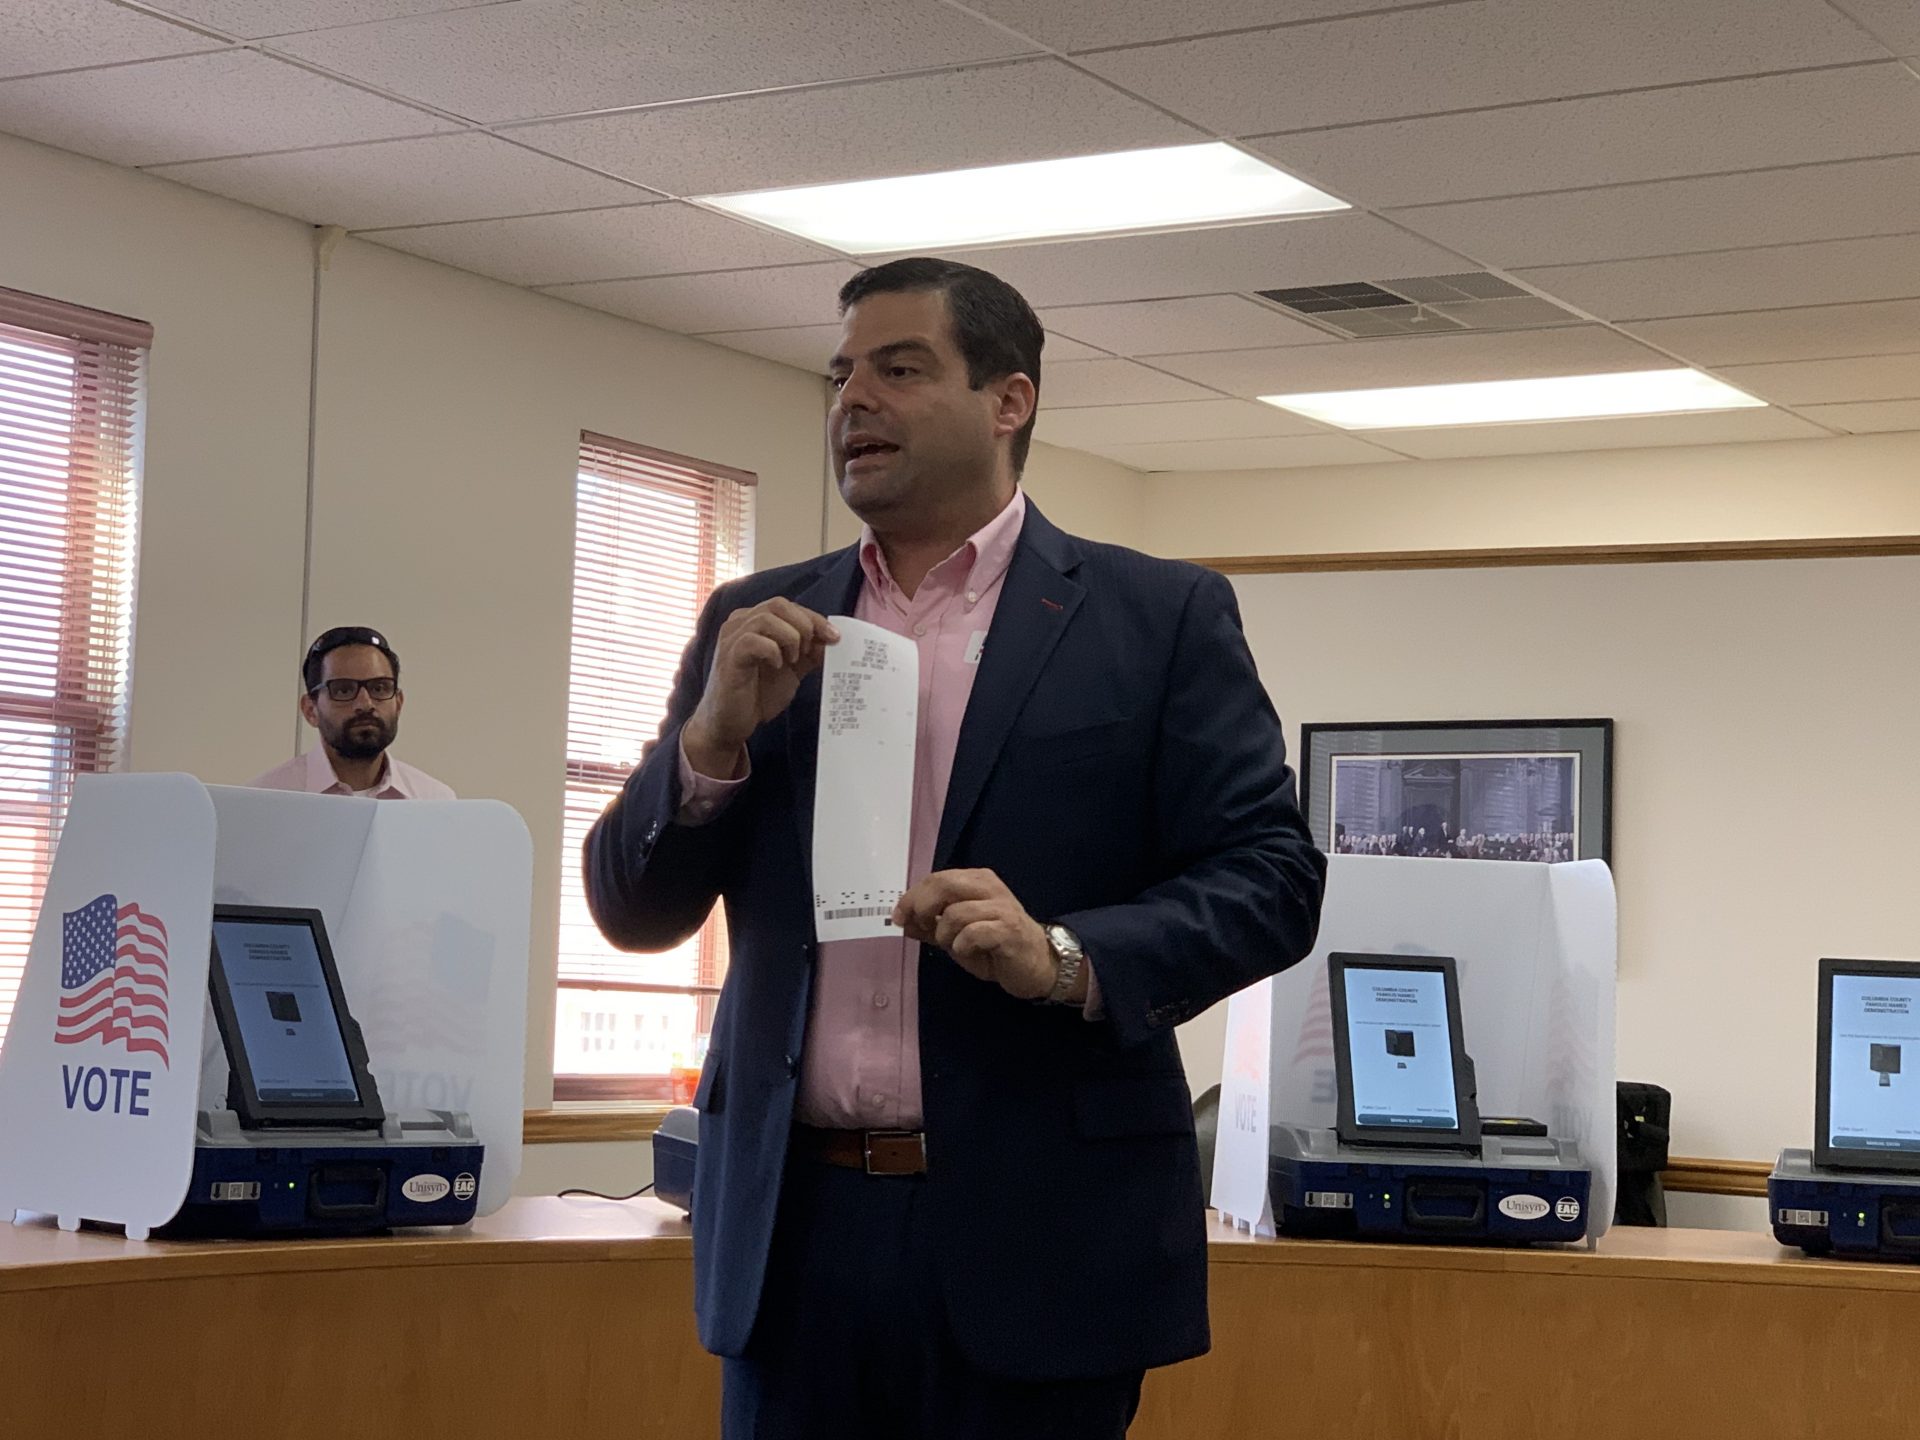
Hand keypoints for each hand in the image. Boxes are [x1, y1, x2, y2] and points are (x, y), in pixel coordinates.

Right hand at [683, 599, 838, 778]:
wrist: (731, 724)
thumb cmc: (757, 694)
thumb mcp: (791, 670)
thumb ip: (809, 653)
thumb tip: (832, 640)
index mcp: (754, 622)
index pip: (788, 607)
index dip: (814, 618)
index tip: (834, 636)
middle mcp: (740, 624)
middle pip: (778, 605)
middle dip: (804, 624)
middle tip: (812, 649)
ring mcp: (731, 639)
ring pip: (766, 618)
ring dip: (790, 637)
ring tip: (794, 660)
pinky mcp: (728, 657)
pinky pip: (752, 641)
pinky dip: (772, 651)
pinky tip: (778, 666)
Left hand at [892, 869, 1056, 1001]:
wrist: (1038, 964)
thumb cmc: (996, 947)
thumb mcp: (957, 936)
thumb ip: (931, 925)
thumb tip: (901, 920)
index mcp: (977, 881)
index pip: (936, 878)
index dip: (912, 897)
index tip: (899, 917)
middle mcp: (989, 888)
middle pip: (943, 884)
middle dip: (922, 907)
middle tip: (922, 928)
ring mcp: (1001, 908)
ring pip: (956, 913)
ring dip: (945, 935)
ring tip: (954, 946)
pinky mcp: (1009, 930)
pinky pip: (973, 933)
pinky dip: (962, 946)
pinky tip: (968, 952)